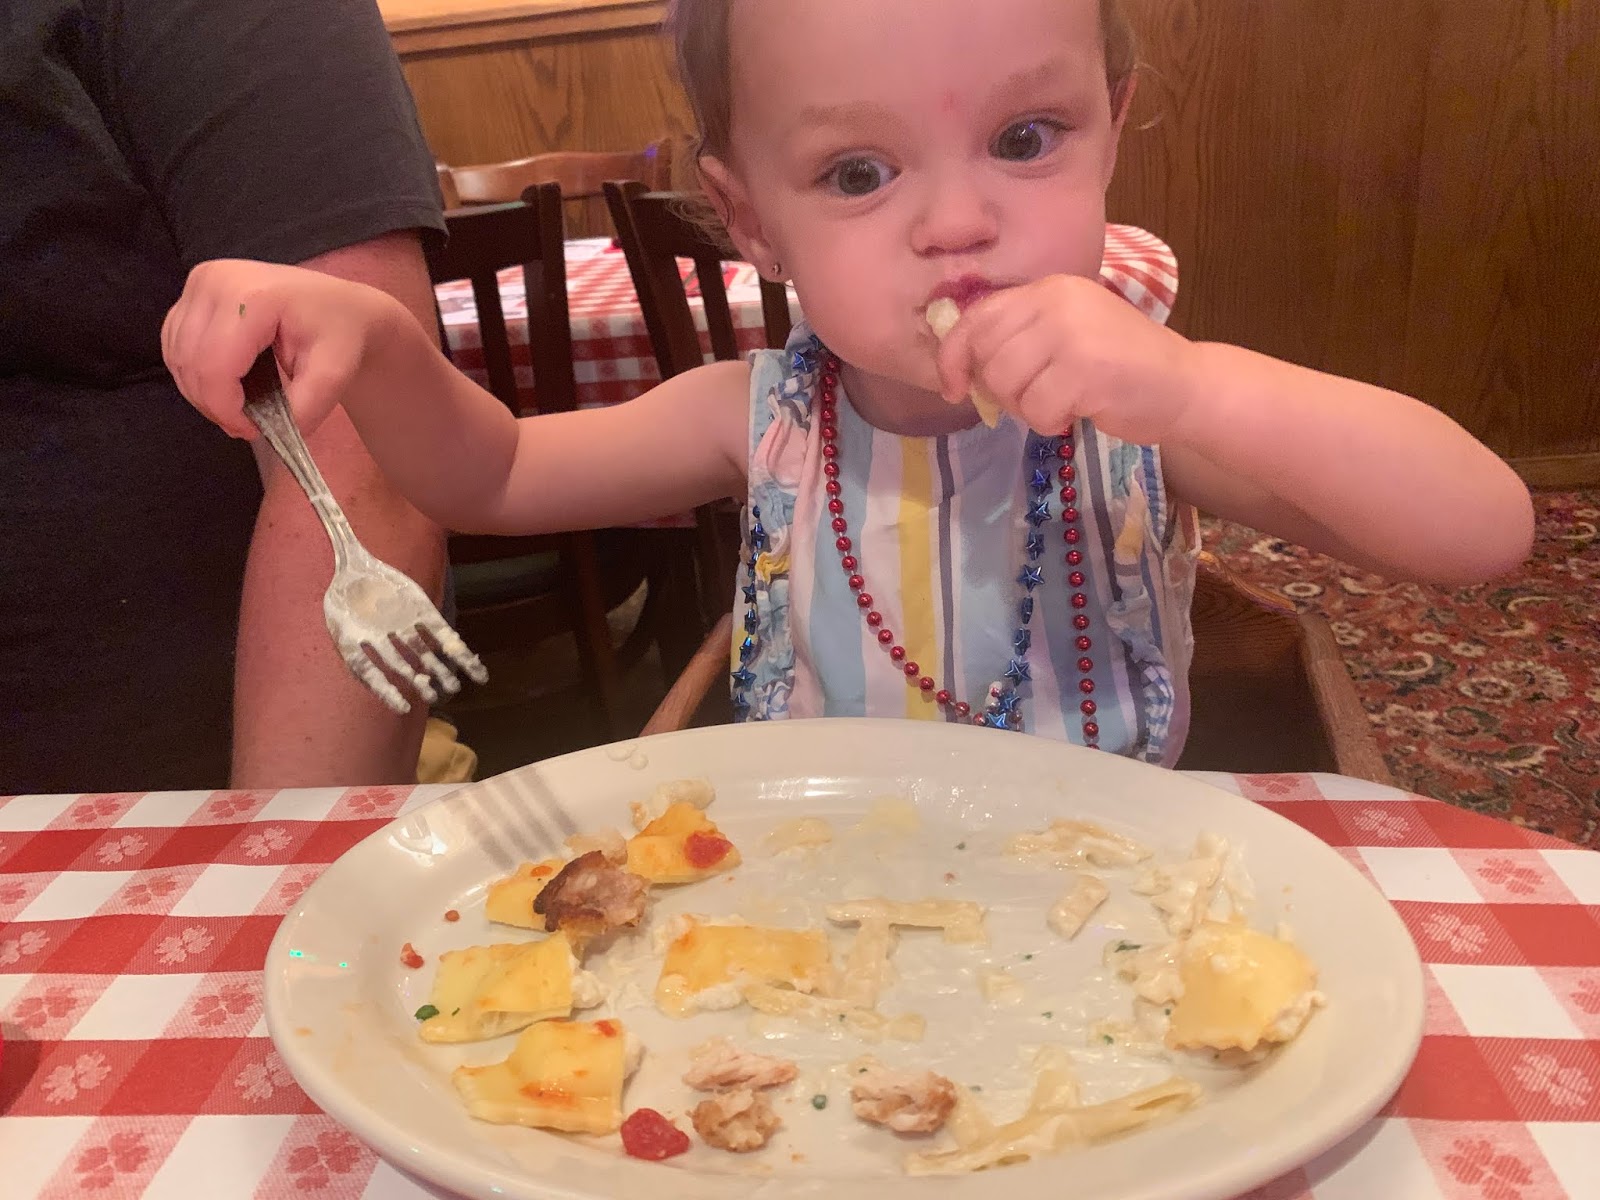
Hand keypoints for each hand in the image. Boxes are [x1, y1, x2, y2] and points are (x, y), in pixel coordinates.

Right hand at [161, 259, 407, 439]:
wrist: (338, 305)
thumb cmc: (339, 334)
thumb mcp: (334, 375)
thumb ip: (304, 408)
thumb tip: (274, 434)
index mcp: (253, 295)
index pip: (215, 365)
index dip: (224, 408)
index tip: (251, 431)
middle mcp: (217, 280)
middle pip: (190, 361)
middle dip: (213, 405)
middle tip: (245, 424)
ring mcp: (200, 281)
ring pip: (176, 355)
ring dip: (201, 392)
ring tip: (238, 406)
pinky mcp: (192, 290)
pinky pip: (175, 344)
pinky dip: (194, 373)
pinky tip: (224, 385)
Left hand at [934, 274, 1198, 443]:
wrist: (1185, 385)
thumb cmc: (1121, 367)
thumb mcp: (1067, 334)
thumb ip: (1021, 338)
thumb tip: (961, 369)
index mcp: (1049, 288)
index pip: (977, 318)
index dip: (953, 356)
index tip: (954, 388)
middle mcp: (1057, 302)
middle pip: (987, 356)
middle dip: (1000, 390)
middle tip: (1035, 398)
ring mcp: (1071, 334)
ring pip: (1006, 384)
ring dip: (1025, 409)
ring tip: (1059, 403)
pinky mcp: (1085, 371)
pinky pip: (1035, 410)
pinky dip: (1049, 422)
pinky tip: (1076, 413)